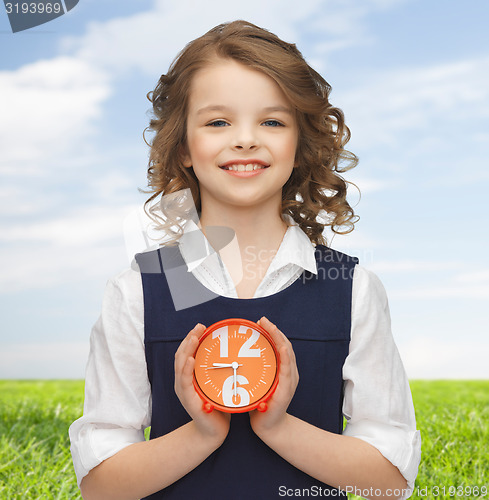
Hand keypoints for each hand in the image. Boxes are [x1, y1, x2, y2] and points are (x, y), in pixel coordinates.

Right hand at [174, 324, 230, 443]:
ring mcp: (184, 390)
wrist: (213, 432)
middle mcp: (182, 381)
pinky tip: (191, 359)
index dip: (192, 338)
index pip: (187, 352)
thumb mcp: (216, 384)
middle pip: (181, 355)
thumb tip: (233, 353)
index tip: (201, 327)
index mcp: (189, 376)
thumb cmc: (217, 407)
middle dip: (189, 339)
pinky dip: (186, 369)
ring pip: (180, 365)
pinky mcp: (188, 399)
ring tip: (194, 337)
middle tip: (199, 327)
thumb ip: (218, 370)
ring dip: (187, 349)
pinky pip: (185, 381)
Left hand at [249, 316, 298, 436]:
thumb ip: (254, 370)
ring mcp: (290, 380)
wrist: (269, 428)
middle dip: (275, 331)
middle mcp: (290, 372)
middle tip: (264, 320)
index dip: (273, 332)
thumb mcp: (258, 382)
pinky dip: (285, 357)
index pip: (280, 345)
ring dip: (279, 338)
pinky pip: (287, 369)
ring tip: (271, 327)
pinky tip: (281, 348)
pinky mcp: (286, 389)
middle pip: (285, 345)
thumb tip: (238, 355)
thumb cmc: (261, 405)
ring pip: (288, 353)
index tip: (262, 321)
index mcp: (283, 370)